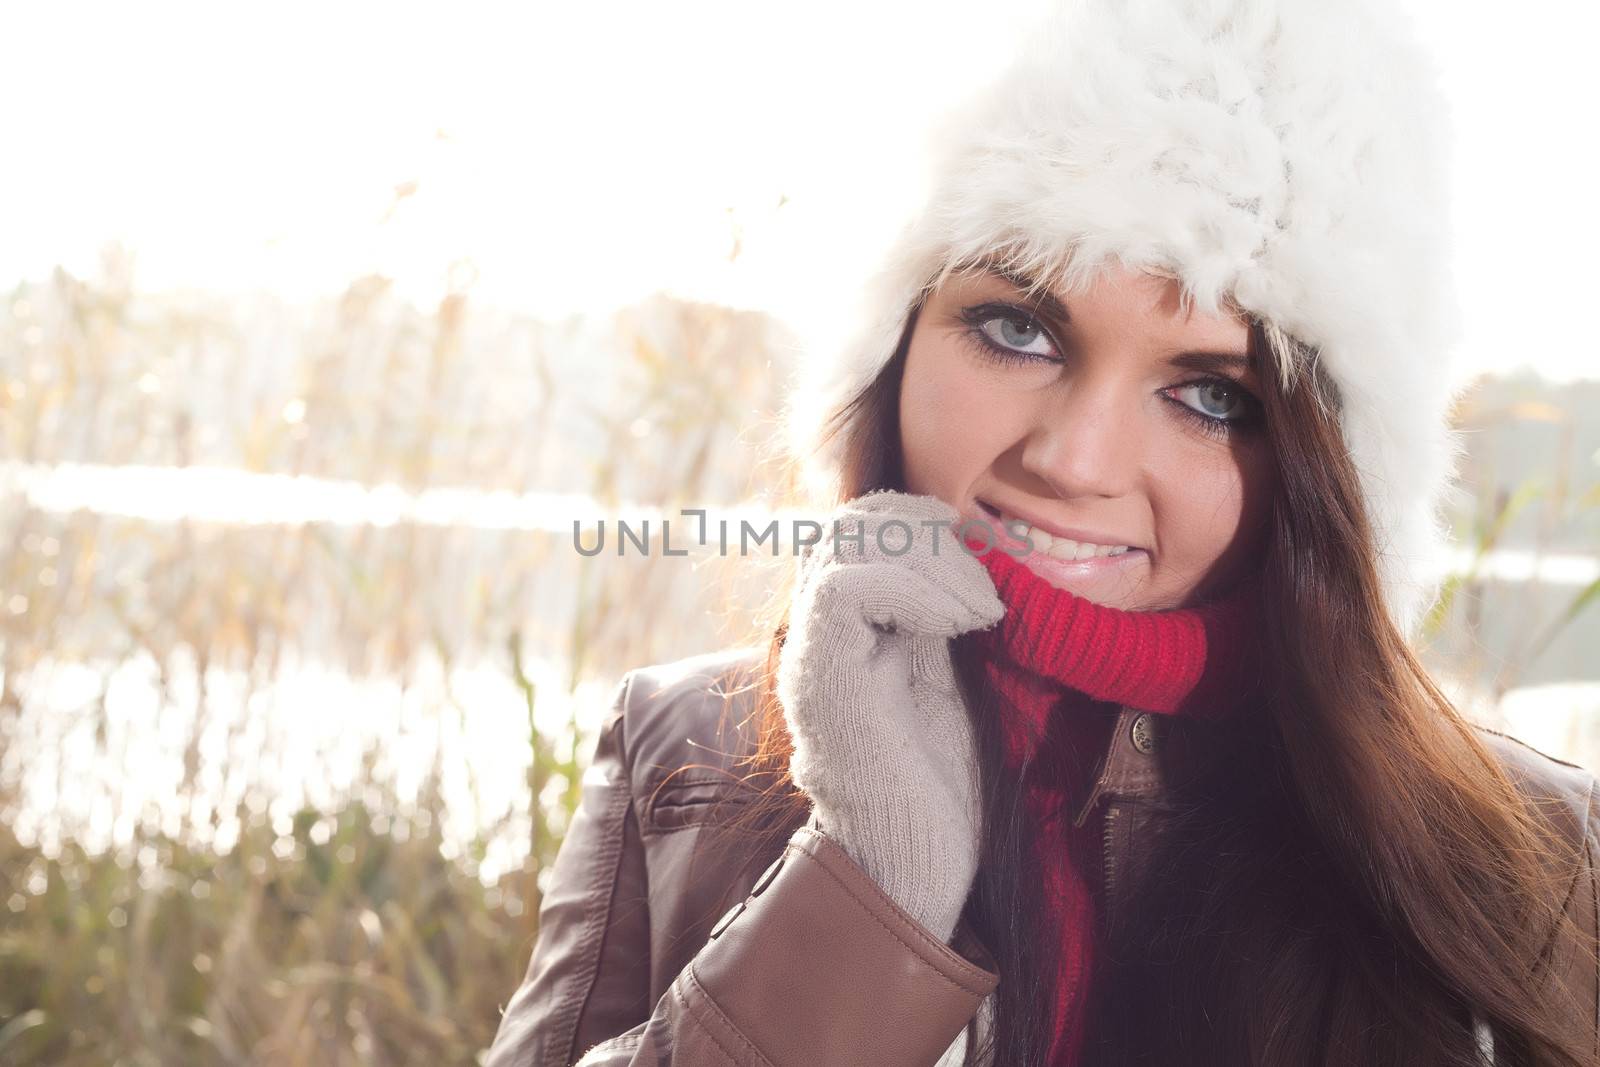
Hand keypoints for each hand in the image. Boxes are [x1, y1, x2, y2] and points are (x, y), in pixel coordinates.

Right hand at [776, 491, 1004, 940]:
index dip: (917, 518)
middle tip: (983, 580)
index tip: (978, 547)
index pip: (859, 530)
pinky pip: (845, 590)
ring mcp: (813, 655)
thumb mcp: (947, 676)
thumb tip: (963, 547)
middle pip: (847, 524)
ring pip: (844, 544)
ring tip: (981, 610)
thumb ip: (936, 617)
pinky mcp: (821, 680)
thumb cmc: (941, 788)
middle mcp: (818, 637)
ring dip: (928, 559)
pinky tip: (961, 624)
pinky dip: (912, 587)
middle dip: (923, 530)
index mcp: (847, 633)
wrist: (918, 870)